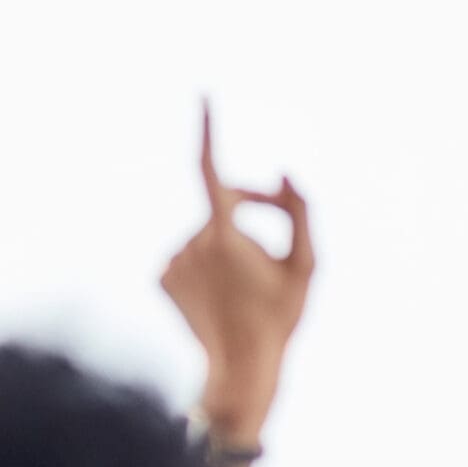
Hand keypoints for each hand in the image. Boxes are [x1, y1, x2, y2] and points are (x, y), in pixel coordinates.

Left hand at [160, 98, 314, 441]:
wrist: (240, 369)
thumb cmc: (280, 318)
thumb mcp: (307, 266)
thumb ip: (299, 213)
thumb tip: (283, 174)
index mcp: (224, 234)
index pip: (210, 169)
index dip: (208, 130)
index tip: (204, 97)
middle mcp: (190, 241)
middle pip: (222, 207)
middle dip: (251, 212)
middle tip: (281, 241)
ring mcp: (172, 261)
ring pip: (207, 234)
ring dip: (230, 245)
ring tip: (248, 286)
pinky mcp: (161, 278)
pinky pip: (189, 255)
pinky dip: (207, 263)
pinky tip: (222, 294)